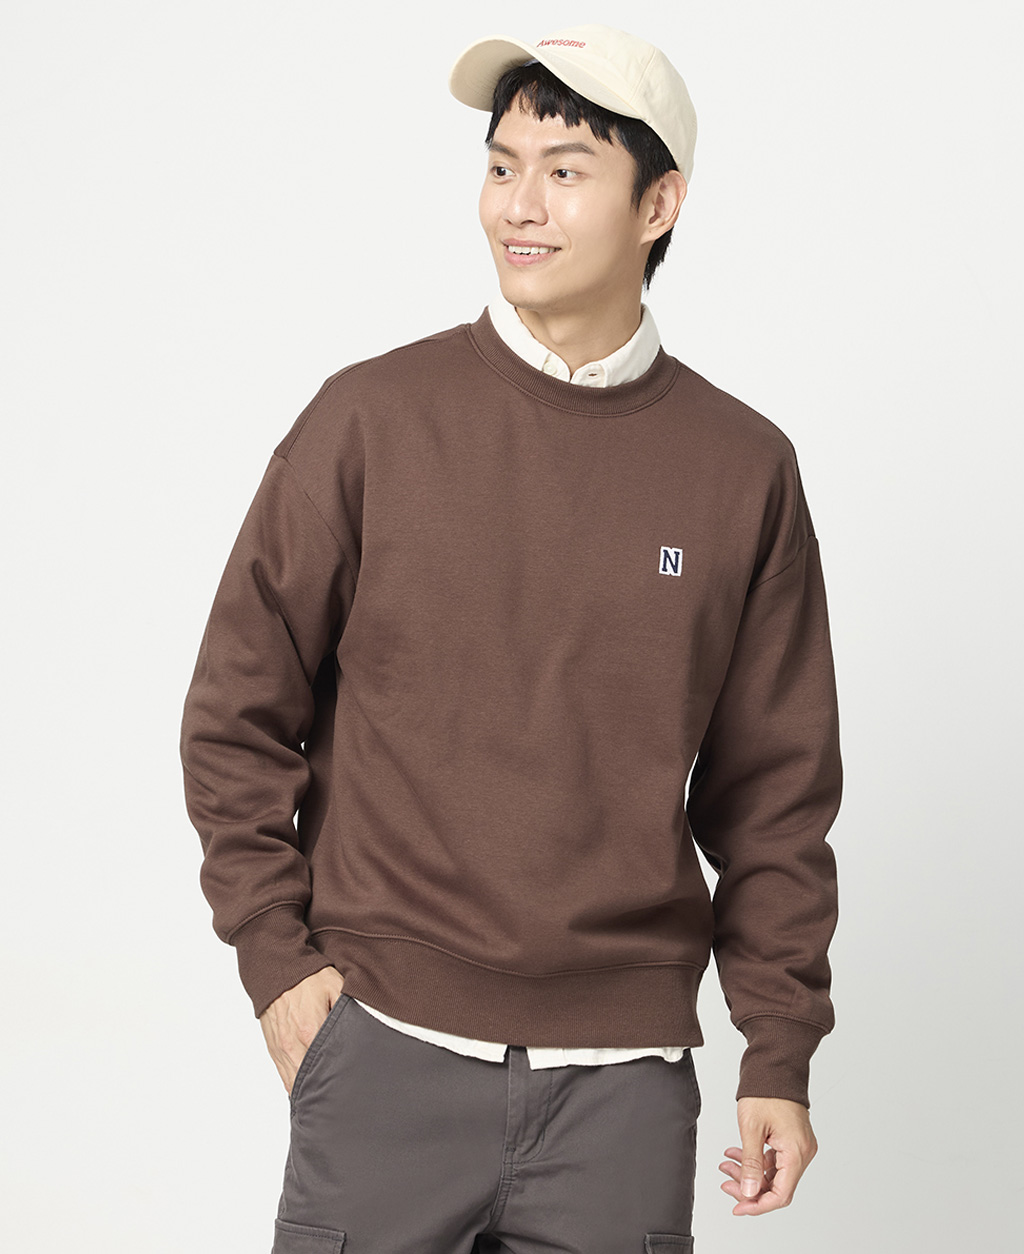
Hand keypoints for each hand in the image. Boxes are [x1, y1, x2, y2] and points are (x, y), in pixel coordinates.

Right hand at [259, 966, 345, 1094]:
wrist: (276, 968)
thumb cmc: (308, 977)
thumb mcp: (336, 985)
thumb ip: (349, 1008)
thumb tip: (364, 1026)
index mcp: (311, 1030)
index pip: (329, 1064)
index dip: (342, 1078)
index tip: (354, 1089)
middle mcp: (294, 1044)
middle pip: (311, 1080)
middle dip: (327, 1091)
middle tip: (344, 1104)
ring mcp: (282, 1048)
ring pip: (294, 1083)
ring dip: (310, 1093)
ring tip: (328, 1106)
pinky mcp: (274, 1049)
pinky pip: (283, 1076)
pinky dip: (295, 1087)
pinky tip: (308, 1095)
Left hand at [718, 1096, 817, 1215]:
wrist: (775, 1066)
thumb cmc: (765, 1091)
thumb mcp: (751, 1129)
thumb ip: (751, 1164)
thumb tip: (749, 1192)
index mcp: (796, 1152)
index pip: (780, 1194)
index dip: (758, 1205)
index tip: (738, 1206)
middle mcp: (802, 1153)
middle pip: (777, 1186)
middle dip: (750, 1187)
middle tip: (726, 1182)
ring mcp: (799, 1147)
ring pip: (774, 1174)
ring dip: (750, 1173)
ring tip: (726, 1165)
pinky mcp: (793, 1140)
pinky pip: (775, 1160)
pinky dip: (756, 1161)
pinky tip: (737, 1155)